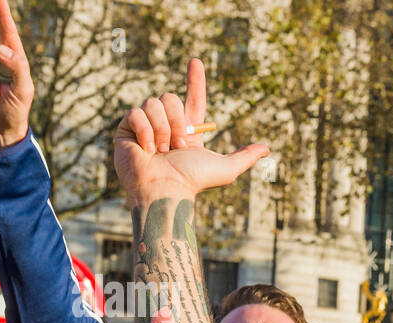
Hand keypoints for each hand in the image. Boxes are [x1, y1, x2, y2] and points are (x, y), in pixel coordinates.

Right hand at [114, 59, 268, 206]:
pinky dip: (146, 132)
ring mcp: (145, 126)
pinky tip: (147, 150)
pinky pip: (135, 113)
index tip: (196, 61)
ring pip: (153, 103)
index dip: (195, 81)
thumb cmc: (193, 181)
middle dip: (177, 120)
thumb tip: (267, 149)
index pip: (193, 99)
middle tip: (178, 146)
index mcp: (187, 131)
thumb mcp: (226, 168)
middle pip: (170, 98)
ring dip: (162, 129)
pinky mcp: (126, 129)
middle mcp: (166, 125)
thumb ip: (245, 156)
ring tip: (163, 151)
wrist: (166, 190)